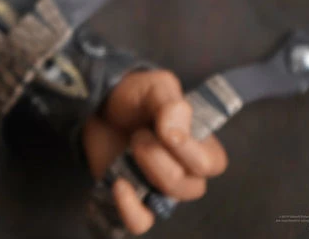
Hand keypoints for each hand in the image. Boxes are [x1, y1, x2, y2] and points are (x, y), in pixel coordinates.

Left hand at [82, 70, 228, 234]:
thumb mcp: (155, 86)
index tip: (165, 130)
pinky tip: (118, 185)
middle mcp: (183, 171)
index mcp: (197, 144)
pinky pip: (140, 221)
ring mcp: (157, 187)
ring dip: (146, 173)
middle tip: (140, 135)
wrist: (96, 105)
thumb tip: (178, 127)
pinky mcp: (132, 198)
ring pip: (168, 201)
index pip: (212, 164)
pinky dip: (130, 209)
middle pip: (191, 187)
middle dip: (162, 159)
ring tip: (129, 148)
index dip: (190, 151)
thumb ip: (171, 102)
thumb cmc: (133, 96)